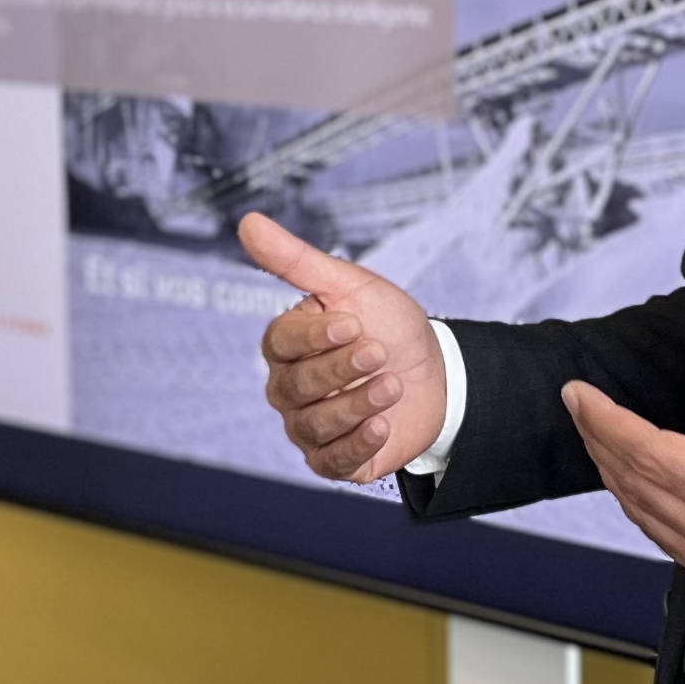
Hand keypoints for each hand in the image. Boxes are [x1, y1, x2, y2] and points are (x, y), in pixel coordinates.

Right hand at [242, 214, 448, 482]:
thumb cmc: (388, 325)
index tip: (351, 322)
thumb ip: (296, 259)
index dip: (315, 336)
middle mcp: (289, 388)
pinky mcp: (334, 460)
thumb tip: (248, 221)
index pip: (281, 342)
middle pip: (296, 386)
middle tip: (380, 352)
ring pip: (314, 425)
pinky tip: (382, 425)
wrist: (436, 372)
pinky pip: (331, 462)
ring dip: (357, 404)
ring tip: (393, 385)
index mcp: (288, 345)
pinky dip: (358, 444)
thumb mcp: (350, 285)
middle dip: (342, 370)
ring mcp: (309, 426)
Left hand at [562, 348, 684, 598]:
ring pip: (642, 516)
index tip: (580, 395)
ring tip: (596, 434)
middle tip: (578, 405)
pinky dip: (638, 504)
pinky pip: (663, 538)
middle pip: (635, 486)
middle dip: (599, 441)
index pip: (650, 455)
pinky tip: (632, 480)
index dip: (607, 422)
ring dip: (613, 473)